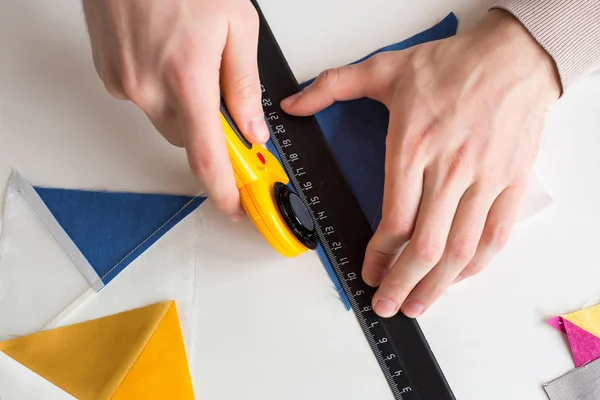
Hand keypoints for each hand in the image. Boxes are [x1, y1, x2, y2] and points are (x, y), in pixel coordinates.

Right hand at [82, 0, 267, 219]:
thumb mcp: (235, 25)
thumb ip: (244, 84)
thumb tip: (252, 129)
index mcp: (187, 79)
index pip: (207, 157)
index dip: (224, 190)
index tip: (236, 207)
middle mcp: (150, 89)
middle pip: (189, 138)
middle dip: (209, 128)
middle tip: (221, 99)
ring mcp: (124, 84)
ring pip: (167, 120)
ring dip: (184, 106)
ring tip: (189, 60)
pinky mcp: (109, 76)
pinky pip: (145, 99)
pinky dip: (161, 89)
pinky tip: (166, 55)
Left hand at [282, 11, 559, 317]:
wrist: (514, 55)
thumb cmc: (454, 64)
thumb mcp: (385, 68)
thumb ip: (333, 87)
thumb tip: (293, 104)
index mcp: (413, 148)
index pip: (394, 221)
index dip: (377, 256)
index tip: (368, 270)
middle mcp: (449, 170)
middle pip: (425, 247)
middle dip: (401, 284)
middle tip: (387, 304)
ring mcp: (484, 180)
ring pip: (460, 250)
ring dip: (437, 286)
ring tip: (418, 304)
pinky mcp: (511, 183)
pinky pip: (495, 235)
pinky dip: (476, 264)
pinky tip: (458, 277)